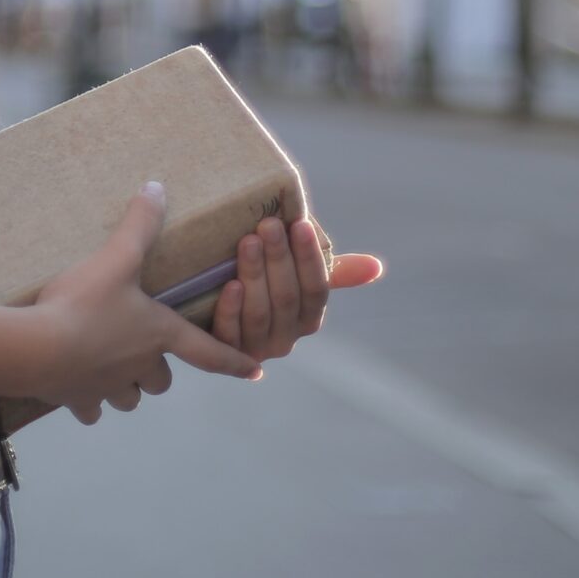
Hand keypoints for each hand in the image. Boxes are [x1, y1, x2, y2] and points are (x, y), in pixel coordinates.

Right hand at [29, 182, 261, 424]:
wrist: (37, 348)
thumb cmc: (84, 303)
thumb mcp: (115, 258)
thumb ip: (138, 224)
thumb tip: (157, 188)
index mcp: (159, 334)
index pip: (208, 352)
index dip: (234, 360)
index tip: (255, 372)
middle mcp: (141, 367)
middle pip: (161, 380)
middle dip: (156, 369)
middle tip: (144, 352)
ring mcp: (109, 388)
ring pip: (129, 397)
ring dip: (126, 386)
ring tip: (109, 367)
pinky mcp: (78, 399)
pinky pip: (90, 408)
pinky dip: (88, 400)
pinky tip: (74, 385)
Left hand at [210, 216, 384, 364]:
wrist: (201, 298)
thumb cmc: (258, 277)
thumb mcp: (292, 271)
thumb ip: (331, 269)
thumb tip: (376, 267)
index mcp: (307, 317)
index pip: (316, 289)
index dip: (309, 258)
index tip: (300, 224)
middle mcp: (286, 338)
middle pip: (287, 299)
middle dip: (279, 259)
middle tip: (267, 224)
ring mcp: (254, 348)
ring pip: (260, 313)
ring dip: (255, 276)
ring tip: (247, 242)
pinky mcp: (221, 354)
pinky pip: (229, 334)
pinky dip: (231, 309)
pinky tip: (230, 285)